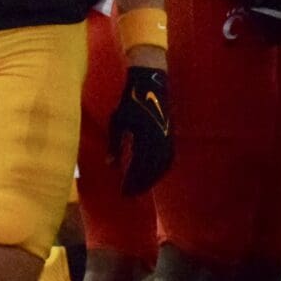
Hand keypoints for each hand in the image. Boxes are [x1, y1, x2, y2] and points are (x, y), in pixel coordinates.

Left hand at [107, 65, 172, 195]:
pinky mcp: (170, 136)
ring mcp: (167, 138)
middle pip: (151, 170)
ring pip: (161, 167)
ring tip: (141, 188)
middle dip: (141, 184)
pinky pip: (168, 160)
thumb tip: (110, 166)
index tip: (123, 192)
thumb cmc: (130, 102)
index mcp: (144, 137)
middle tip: (130, 195)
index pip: (138, 166)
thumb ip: (114, 145)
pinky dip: (160, 171)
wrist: (150, 85)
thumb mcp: (117, 122)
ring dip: (151, 180)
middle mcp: (158, 140)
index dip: (131, 181)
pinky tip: (153, 175)